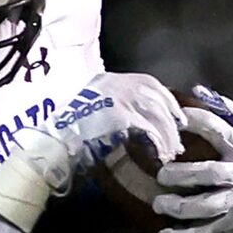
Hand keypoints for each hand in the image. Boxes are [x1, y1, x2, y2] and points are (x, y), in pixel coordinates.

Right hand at [10, 72, 184, 197]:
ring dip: (167, 134)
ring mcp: (118, 97)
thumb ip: (115, 110)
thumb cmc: (68, 134)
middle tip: (180, 138)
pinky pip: (147, 127)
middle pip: (155, 97)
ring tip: (172, 153)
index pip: (148, 83)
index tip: (178, 115)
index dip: (167, 99)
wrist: (52, 140)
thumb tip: (141, 124)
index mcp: (109, 80)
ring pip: (155, 112)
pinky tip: (160, 153)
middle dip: (171, 118)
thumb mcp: (93, 111)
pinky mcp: (119, 114)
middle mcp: (116, 83)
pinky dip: (157, 140)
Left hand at [152, 91, 232, 232]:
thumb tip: (198, 89)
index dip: (199, 122)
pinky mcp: (226, 221)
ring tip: (159, 204)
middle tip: (162, 174)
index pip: (220, 132)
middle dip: (186, 175)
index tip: (178, 118)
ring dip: (181, 207)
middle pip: (211, 174)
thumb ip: (228, 110)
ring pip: (207, 207)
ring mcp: (232, 201)